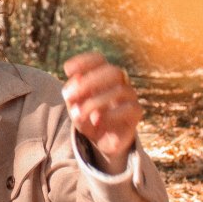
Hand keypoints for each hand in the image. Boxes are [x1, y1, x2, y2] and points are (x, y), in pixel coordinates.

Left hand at [62, 52, 141, 173]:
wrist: (101, 142)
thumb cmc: (87, 117)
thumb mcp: (74, 106)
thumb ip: (72, 93)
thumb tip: (76, 79)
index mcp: (103, 75)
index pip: (98, 60)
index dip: (83, 61)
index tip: (66, 70)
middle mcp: (120, 82)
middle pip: (112, 71)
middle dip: (88, 82)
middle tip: (68, 96)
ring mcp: (130, 97)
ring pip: (119, 90)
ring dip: (94, 102)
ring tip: (78, 114)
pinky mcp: (135, 114)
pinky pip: (130, 108)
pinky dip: (110, 114)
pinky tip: (96, 120)